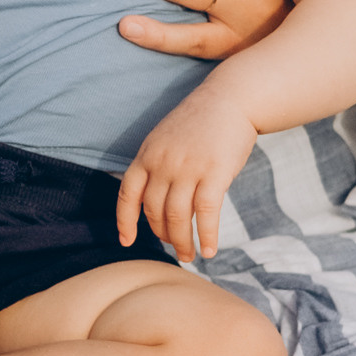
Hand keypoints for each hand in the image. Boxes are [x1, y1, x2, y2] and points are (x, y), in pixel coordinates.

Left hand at [116, 88, 259, 258]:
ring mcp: (188, 168)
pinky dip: (207, 236)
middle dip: (163, 235)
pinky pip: (206, 214)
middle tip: (174, 248)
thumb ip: (156, 166)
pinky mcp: (215, 174)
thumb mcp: (165, 139)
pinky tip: (210, 250)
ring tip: (188, 256)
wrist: (230, 100)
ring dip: (182, 242)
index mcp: (147, 154)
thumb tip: (154, 201)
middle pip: (154, 211)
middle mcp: (163, 163)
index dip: (125, 221)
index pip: (128, 194)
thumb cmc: (199, 123)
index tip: (127, 241)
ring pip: (177, 217)